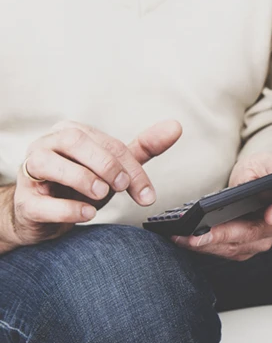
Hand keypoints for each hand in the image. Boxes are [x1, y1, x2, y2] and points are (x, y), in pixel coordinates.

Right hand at [1, 120, 181, 249]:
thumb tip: (175, 126)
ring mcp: (30, 172)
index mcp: (72, 132)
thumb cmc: (80, 185)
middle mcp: (47, 145)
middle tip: (121, 187)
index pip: (108, 144)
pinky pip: (40, 201)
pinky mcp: (24, 202)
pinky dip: (67, 207)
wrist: (43, 216)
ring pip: (49, 163)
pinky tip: (87, 213)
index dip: (132, 169)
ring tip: (101, 195)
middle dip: (105, 164)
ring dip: (82, 179)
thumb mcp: (113, 167)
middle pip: (75, 141)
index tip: (147, 194)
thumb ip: (143, 149)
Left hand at [172, 153, 271, 260]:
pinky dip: (204, 247)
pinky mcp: (243, 248)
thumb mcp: (268, 162)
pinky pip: (224, 251)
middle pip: (251, 235)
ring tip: (184, 238)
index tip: (268, 215)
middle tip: (198, 235)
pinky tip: (185, 240)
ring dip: (208, 245)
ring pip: (234, 247)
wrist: (252, 181)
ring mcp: (260, 240)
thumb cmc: (261, 171)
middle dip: (223, 236)